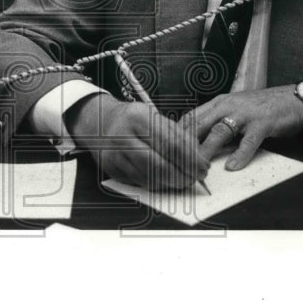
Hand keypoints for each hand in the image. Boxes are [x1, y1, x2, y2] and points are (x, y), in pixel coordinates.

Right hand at [65, 93, 208, 189]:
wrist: (99, 121)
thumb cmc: (133, 120)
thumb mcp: (153, 117)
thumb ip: (175, 134)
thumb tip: (197, 157)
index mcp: (139, 117)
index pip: (172, 143)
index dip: (191, 160)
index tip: (203, 168)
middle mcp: (123, 135)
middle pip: (160, 164)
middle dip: (182, 175)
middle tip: (195, 179)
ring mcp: (114, 153)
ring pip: (149, 177)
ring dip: (171, 183)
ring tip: (182, 181)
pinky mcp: (110, 167)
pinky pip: (138, 182)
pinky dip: (156, 185)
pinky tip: (165, 181)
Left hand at [184, 85, 302, 169]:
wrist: (292, 99)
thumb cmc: (260, 107)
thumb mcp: (234, 110)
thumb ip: (216, 122)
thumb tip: (196, 141)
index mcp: (218, 103)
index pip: (191, 117)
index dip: (177, 134)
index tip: (167, 149)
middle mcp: (228, 106)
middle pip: (200, 124)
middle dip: (186, 143)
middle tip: (176, 161)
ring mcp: (245, 114)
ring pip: (219, 132)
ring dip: (207, 150)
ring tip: (198, 166)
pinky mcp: (262, 123)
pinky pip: (248, 141)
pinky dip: (240, 155)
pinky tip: (233, 166)